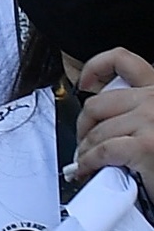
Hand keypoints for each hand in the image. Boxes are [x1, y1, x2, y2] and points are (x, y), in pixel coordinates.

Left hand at [75, 51, 153, 209]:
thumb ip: (136, 110)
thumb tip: (105, 117)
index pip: (123, 60)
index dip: (96, 67)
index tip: (85, 82)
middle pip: (97, 103)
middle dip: (83, 126)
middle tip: (84, 143)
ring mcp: (151, 121)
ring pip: (97, 131)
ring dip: (85, 150)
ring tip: (87, 162)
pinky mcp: (145, 145)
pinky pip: (102, 151)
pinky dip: (89, 163)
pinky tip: (89, 170)